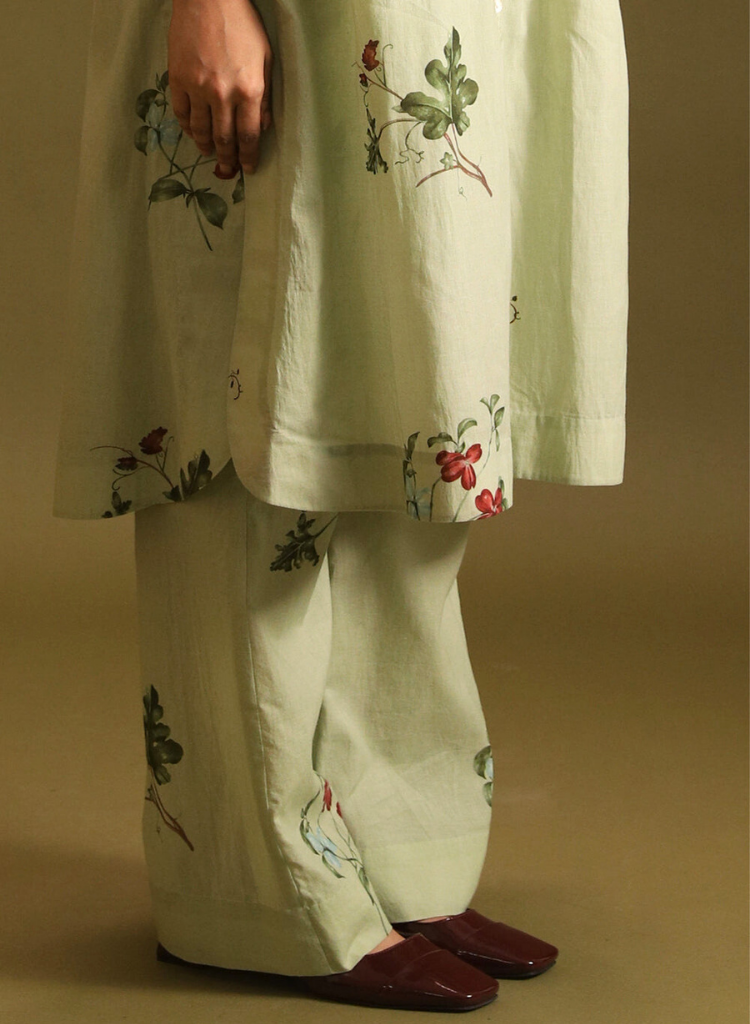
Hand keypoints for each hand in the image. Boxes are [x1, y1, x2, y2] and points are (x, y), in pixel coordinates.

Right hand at [168, 0, 273, 176]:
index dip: (248, 157)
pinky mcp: (178, 79)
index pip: (249, 136)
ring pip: (200, 130)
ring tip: (209, 153)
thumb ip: (265, 97)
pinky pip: (181, 113)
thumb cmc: (242, 25)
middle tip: (228, 169)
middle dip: (227, 159)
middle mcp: (223, 95)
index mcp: (249, 91)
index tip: (248, 168)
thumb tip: (263, 127)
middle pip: (224, 139)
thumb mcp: (265, 59)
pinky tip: (192, 132)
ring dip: (206, 146)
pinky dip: (187, 127)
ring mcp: (198, 88)